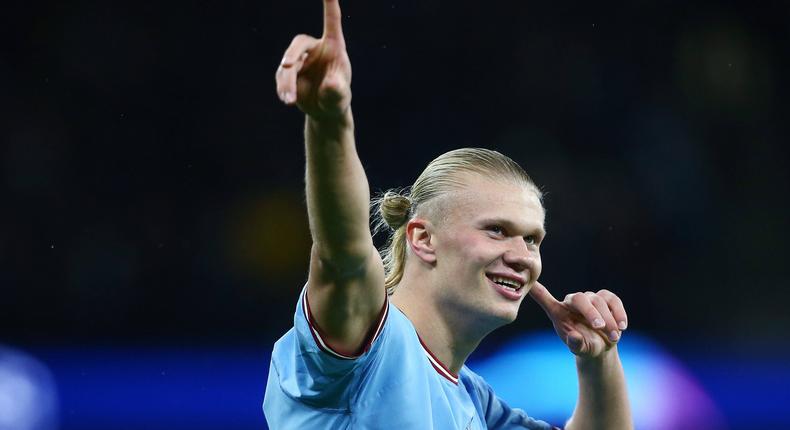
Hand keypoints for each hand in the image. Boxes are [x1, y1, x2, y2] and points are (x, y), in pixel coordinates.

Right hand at [275, 0, 351, 119]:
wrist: (325, 112)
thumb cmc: (337, 98)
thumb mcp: (340, 96)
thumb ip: (337, 89)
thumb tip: (330, 84)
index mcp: (334, 46)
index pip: (332, 21)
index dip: (329, 4)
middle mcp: (315, 49)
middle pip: (299, 43)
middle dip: (292, 54)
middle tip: (286, 65)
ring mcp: (300, 60)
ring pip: (287, 65)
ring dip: (287, 81)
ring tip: (290, 100)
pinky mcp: (289, 72)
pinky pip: (282, 76)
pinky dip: (283, 88)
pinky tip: (288, 100)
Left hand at [529, 282, 628, 357]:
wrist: (601, 346)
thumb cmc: (584, 345)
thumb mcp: (579, 349)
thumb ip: (575, 344)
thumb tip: (574, 336)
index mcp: (559, 312)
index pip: (545, 299)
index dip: (538, 292)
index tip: (530, 285)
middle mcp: (572, 302)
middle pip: (580, 299)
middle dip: (591, 312)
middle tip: (600, 327)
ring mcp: (590, 298)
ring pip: (598, 300)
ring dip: (608, 319)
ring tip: (614, 337)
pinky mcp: (606, 299)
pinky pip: (613, 300)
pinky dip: (619, 313)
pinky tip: (622, 327)